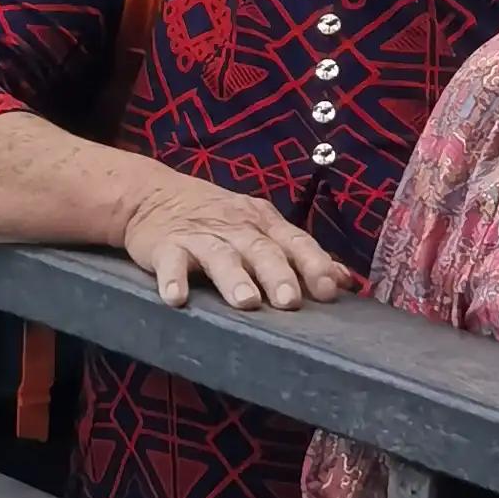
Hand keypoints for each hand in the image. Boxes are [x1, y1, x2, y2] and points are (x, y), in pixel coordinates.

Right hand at [114, 167, 350, 312]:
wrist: (152, 195)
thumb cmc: (217, 218)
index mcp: (263, 223)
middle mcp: (235, 227)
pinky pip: (169, 261)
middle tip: (290, 302)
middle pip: (260, 249)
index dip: (313, 264)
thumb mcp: (260, 227)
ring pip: (219, 255)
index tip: (329, 289)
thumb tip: (345, 280)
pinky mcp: (164, 245)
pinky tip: (176, 297)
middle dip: (277, 274)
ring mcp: (199, 235)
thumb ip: (299, 253)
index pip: (295, 241)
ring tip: (246, 302)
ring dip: (233, 278)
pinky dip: (172, 278)